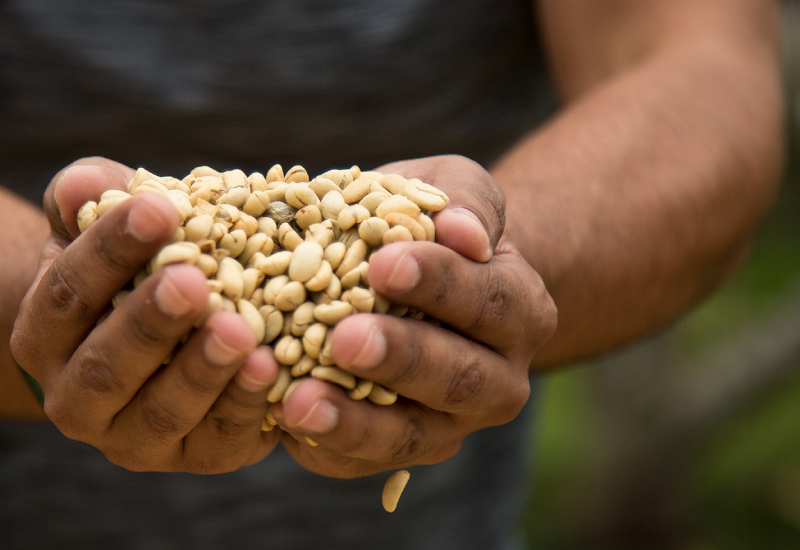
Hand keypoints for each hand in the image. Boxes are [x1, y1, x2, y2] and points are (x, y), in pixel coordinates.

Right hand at [11, 157, 281, 472]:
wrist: (163, 339)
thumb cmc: (131, 265)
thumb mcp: (103, 225)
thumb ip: (90, 197)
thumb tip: (82, 185)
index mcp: (43, 337)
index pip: (67, 293)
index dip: (108, 251)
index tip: (155, 209)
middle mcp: (75, 400)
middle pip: (106, 365)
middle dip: (150, 322)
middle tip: (191, 281)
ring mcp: (132, 439)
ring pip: (160, 412)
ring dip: (200, 371)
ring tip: (238, 329)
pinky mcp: (196, 458)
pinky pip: (218, 438)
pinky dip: (244, 403)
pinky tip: (271, 366)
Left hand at [269, 155, 556, 477]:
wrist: (416, 283)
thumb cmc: (428, 224)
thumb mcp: (450, 186)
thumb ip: (464, 200)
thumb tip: (463, 231)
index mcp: (520, 312)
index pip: (487, 300)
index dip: (439, 284)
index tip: (385, 263)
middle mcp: (499, 381)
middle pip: (458, 378)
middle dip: (400, 358)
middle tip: (344, 338)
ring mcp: (449, 427)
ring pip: (409, 435)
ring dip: (353, 422)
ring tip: (297, 401)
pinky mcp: (395, 454)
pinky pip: (361, 461)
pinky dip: (322, 444)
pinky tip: (279, 420)